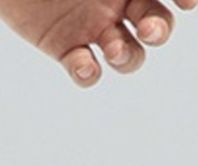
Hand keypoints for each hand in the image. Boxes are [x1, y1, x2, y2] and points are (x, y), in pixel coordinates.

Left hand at [0, 0, 195, 83]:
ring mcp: (94, 27)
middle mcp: (121, 3)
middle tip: (148, 29)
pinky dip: (88, 74)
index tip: (187, 2)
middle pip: (156, 27)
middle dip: (160, 32)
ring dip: (127, 57)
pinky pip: (85, 71)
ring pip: (126, 55)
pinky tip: (84, 65)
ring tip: (111, 47)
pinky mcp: (65, 47)